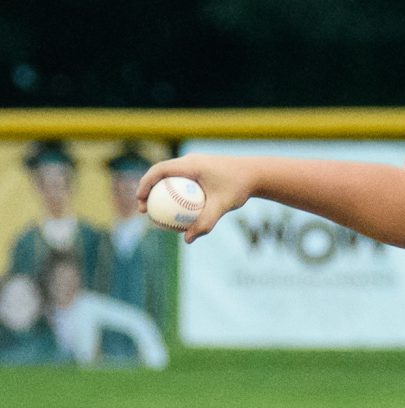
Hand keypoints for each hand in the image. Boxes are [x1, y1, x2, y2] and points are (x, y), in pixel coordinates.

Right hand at [136, 153, 254, 243]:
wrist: (256, 174)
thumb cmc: (239, 187)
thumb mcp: (222, 205)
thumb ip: (205, 222)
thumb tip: (187, 240)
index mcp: (191, 164)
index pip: (160, 170)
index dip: (145, 183)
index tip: (140, 200)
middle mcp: (190, 161)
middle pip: (160, 173)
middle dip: (147, 190)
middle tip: (143, 210)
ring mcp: (195, 165)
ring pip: (170, 177)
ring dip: (160, 192)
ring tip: (155, 212)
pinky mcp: (201, 170)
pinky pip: (181, 181)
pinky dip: (175, 194)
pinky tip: (176, 211)